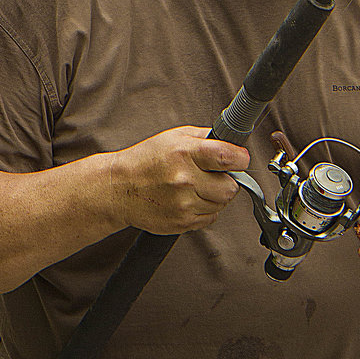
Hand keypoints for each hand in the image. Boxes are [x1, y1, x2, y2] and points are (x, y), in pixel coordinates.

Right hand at [108, 126, 249, 234]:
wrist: (118, 189)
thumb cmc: (146, 160)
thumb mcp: (175, 137)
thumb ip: (206, 137)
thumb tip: (231, 141)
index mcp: (185, 153)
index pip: (228, 158)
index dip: (240, 158)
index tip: (239, 159)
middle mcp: (185, 179)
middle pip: (231, 187)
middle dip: (227, 180)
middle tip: (214, 175)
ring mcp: (183, 203)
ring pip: (222, 204)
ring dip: (215, 196)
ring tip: (196, 186)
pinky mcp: (181, 222)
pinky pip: (211, 217)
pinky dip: (205, 209)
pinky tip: (189, 199)